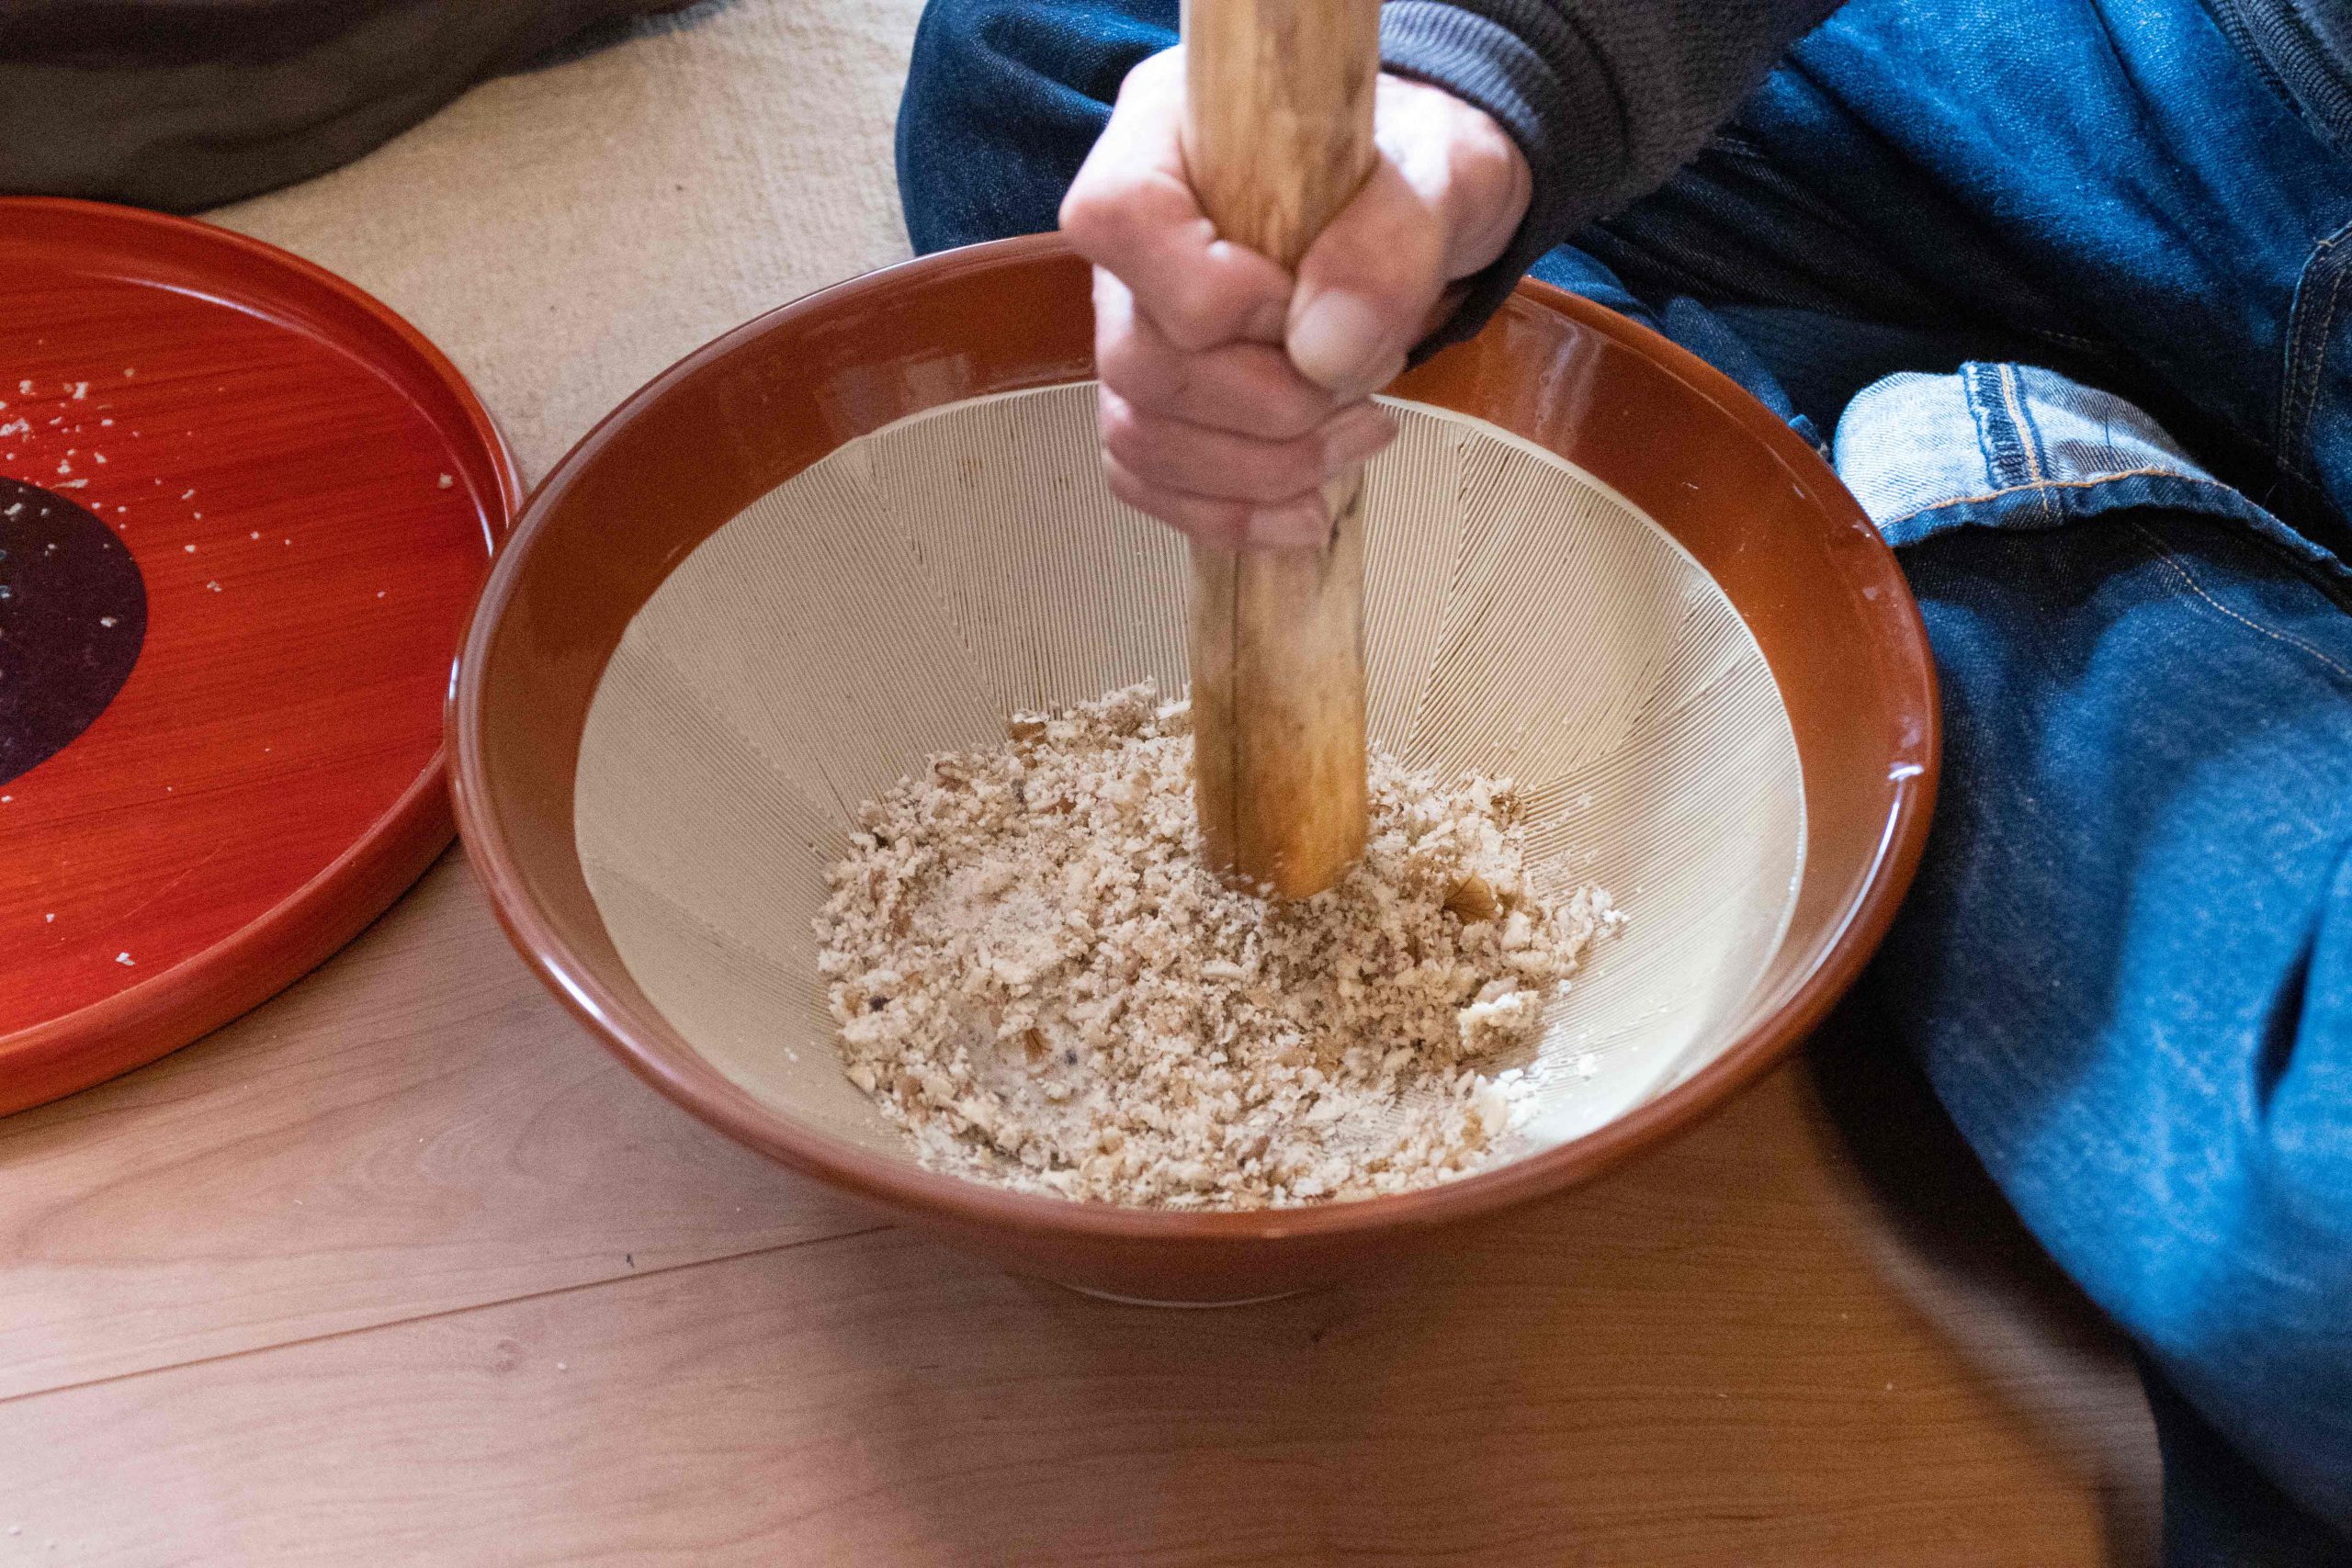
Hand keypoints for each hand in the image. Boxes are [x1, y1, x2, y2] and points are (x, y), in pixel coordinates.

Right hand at [1059, 48, 1530, 548]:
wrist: (1430, 210)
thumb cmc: (1423, 167)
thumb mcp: (1443, 173)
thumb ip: (1389, 243)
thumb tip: (1322, 355)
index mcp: (1167, 138)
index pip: (1117, 222)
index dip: (1209, 294)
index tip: (1302, 304)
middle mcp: (1130, 240)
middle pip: (1137, 359)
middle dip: (1268, 405)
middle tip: (1369, 383)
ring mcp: (1132, 324)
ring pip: (1141, 435)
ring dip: (1262, 469)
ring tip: (1362, 433)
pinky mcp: (1158, 399)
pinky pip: (1147, 480)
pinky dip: (1228, 514)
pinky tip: (1307, 508)